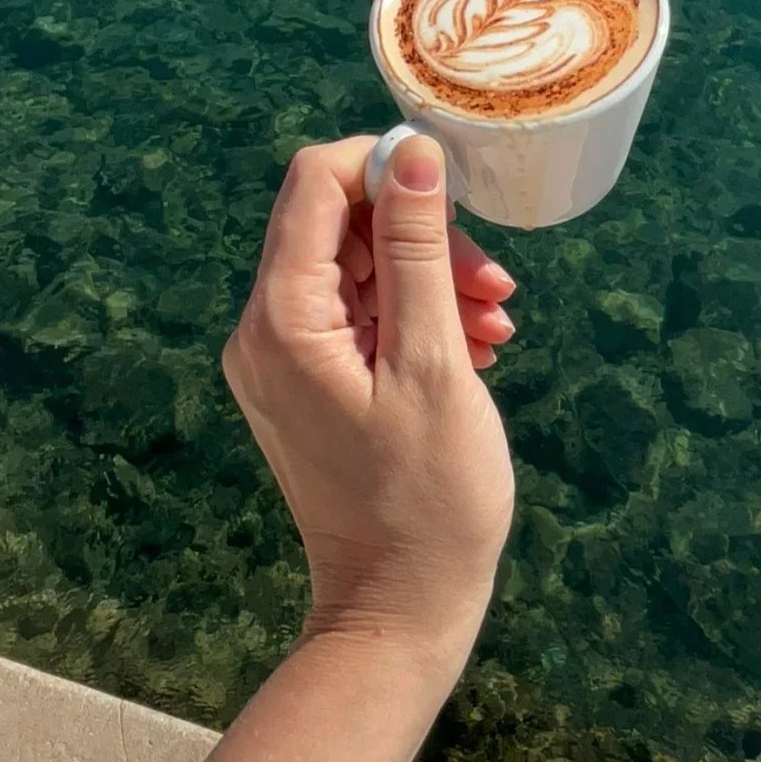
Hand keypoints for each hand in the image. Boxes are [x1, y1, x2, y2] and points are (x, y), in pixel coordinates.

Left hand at [223, 133, 515, 665]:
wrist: (400, 609)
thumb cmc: (429, 499)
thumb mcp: (435, 363)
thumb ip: (418, 250)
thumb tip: (413, 152)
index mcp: (282, 319)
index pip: (316, 182)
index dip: (389, 169)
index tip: (461, 198)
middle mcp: (263, 330)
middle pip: (340, 224)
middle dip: (424, 237)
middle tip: (497, 287)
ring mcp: (281, 360)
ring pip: (357, 268)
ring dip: (432, 279)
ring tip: (497, 326)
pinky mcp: (307, 384)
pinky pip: (358, 316)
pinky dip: (416, 318)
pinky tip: (473, 349)